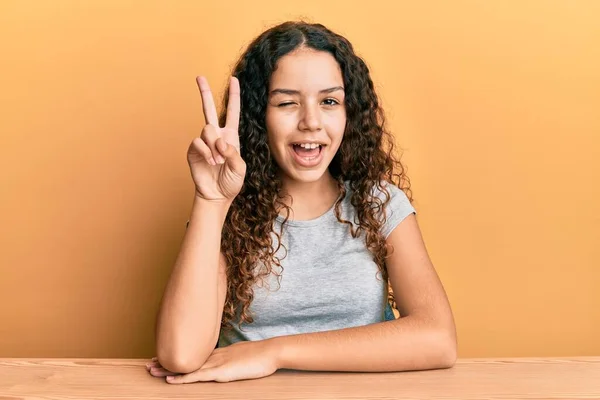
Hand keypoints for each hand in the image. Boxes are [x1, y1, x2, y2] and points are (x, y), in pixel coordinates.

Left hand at [146, 339, 279, 383]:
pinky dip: (182, 378)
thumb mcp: (243, 356)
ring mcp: (216, 364)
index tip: (163, 358)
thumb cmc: (261, 356)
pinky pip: (197, 376)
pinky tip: (170, 380)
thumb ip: (233, 359)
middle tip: (149, 364)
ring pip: (187, 367)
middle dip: (167, 362)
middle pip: (186, 359)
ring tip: (151, 370)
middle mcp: (214, 356)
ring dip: (168, 370)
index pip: (193, 356)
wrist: (270, 352)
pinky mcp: (220, 372)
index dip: (178, 358)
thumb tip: (230, 363)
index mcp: (219, 353)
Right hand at [187, 76, 245, 202]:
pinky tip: (211, 162)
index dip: (233, 96)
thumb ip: (233, 153)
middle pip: (209, 109)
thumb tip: (220, 142)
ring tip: (218, 161)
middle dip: (204, 92)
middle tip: (199, 77)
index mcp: (230, 136)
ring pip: (207, 129)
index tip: (233, 80)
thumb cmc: (231, 181)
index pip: (232, 112)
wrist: (217, 195)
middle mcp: (216, 136)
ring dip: (214, 145)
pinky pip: (198, 142)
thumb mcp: (240, 167)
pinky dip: (206, 152)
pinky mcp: (193, 151)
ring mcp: (204, 142)